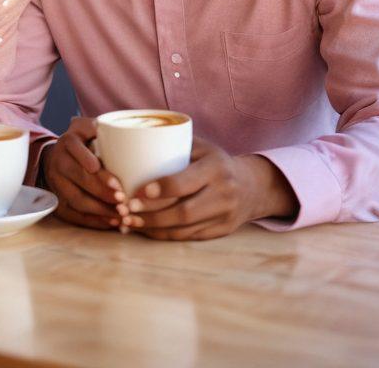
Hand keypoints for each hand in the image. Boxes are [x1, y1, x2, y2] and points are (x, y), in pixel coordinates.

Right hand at [42, 117, 122, 229]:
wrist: (58, 158)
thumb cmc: (83, 143)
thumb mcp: (88, 128)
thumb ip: (103, 127)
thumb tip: (122, 132)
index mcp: (68, 141)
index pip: (75, 147)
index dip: (90, 161)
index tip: (111, 175)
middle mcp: (58, 161)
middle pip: (78, 177)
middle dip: (102, 190)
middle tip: (122, 198)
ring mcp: (56, 183)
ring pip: (76, 199)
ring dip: (100, 209)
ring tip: (121, 213)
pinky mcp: (57, 201)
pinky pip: (74, 215)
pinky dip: (94, 221)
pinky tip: (112, 221)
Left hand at [125, 138, 298, 240]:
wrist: (252, 186)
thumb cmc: (215, 160)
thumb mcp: (201, 146)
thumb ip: (174, 143)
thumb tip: (135, 141)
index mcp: (216, 167)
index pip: (184, 183)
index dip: (160, 190)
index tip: (137, 191)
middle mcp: (223, 193)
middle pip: (184, 212)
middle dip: (152, 214)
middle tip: (126, 211)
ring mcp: (224, 216)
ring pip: (184, 229)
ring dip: (154, 228)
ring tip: (129, 222)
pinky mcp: (221, 231)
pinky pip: (189, 237)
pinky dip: (165, 235)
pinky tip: (147, 230)